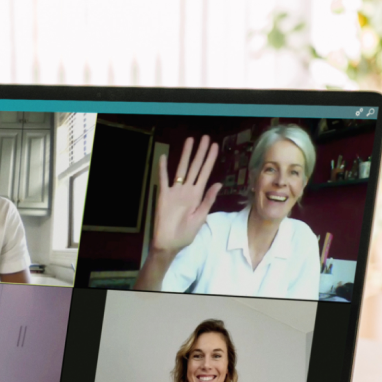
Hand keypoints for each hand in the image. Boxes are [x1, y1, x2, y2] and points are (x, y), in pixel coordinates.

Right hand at [152, 136, 220, 253]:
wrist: (169, 244)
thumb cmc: (185, 234)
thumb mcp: (200, 217)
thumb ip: (208, 200)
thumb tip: (218, 184)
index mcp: (197, 195)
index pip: (205, 173)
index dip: (210, 160)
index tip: (215, 147)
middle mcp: (187, 190)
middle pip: (195, 167)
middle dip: (200, 152)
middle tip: (205, 138)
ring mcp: (175, 191)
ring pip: (181, 169)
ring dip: (185, 155)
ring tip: (190, 140)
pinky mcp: (163, 195)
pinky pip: (163, 179)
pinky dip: (163, 169)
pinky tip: (164, 157)